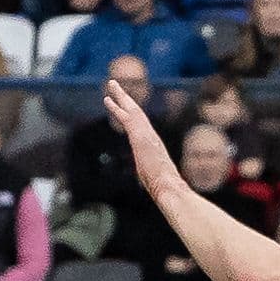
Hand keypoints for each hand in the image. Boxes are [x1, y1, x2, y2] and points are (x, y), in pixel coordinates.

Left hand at [100, 80, 181, 201]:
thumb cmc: (167, 191)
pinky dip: (118, 108)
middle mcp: (151, 137)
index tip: (122, 104)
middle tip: (113, 85)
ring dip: (120, 97)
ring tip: (111, 85)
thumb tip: (162, 195)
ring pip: (133, 111)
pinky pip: (128, 118)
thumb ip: (157, 181)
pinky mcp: (141, 139)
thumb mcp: (158, 183)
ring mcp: (147, 136)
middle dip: (124, 99)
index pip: (140, 124)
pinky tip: (108, 100)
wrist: (171, 190)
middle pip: (136, 112)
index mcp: (153, 146)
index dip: (130, 114)